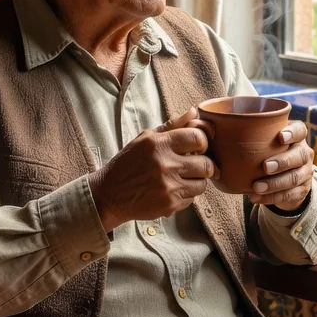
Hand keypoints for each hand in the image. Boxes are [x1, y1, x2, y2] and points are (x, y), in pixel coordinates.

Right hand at [88, 108, 215, 230]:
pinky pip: (192, 198)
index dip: (203, 142)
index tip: (197, 147)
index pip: (198, 138)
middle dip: (205, 164)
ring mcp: (168, 186)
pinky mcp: (169, 204)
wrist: (110, 194)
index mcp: (159, 144)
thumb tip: (194, 112)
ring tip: (184, 178)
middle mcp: (165, 164)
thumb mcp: (145, 139)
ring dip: (197, 181)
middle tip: (196, 165)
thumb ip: (172, 126)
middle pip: (206, 164)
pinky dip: (186, 195)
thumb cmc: (128, 163)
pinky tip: (173, 190)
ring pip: (202, 183)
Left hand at [249, 120, 313, 212]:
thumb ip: (249, 138)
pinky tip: (256, 198)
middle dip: (282, 161)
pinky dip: (271, 197)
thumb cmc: (267, 154)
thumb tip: (216, 134)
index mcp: (296, 137)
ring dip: (274, 183)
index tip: (280, 137)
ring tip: (256, 187)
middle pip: (300, 155)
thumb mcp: (263, 144)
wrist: (284, 180)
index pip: (300, 130)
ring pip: (295, 177)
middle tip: (265, 166)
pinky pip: (289, 195)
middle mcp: (304, 152)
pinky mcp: (302, 190)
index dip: (292, 133)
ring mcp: (305, 172)